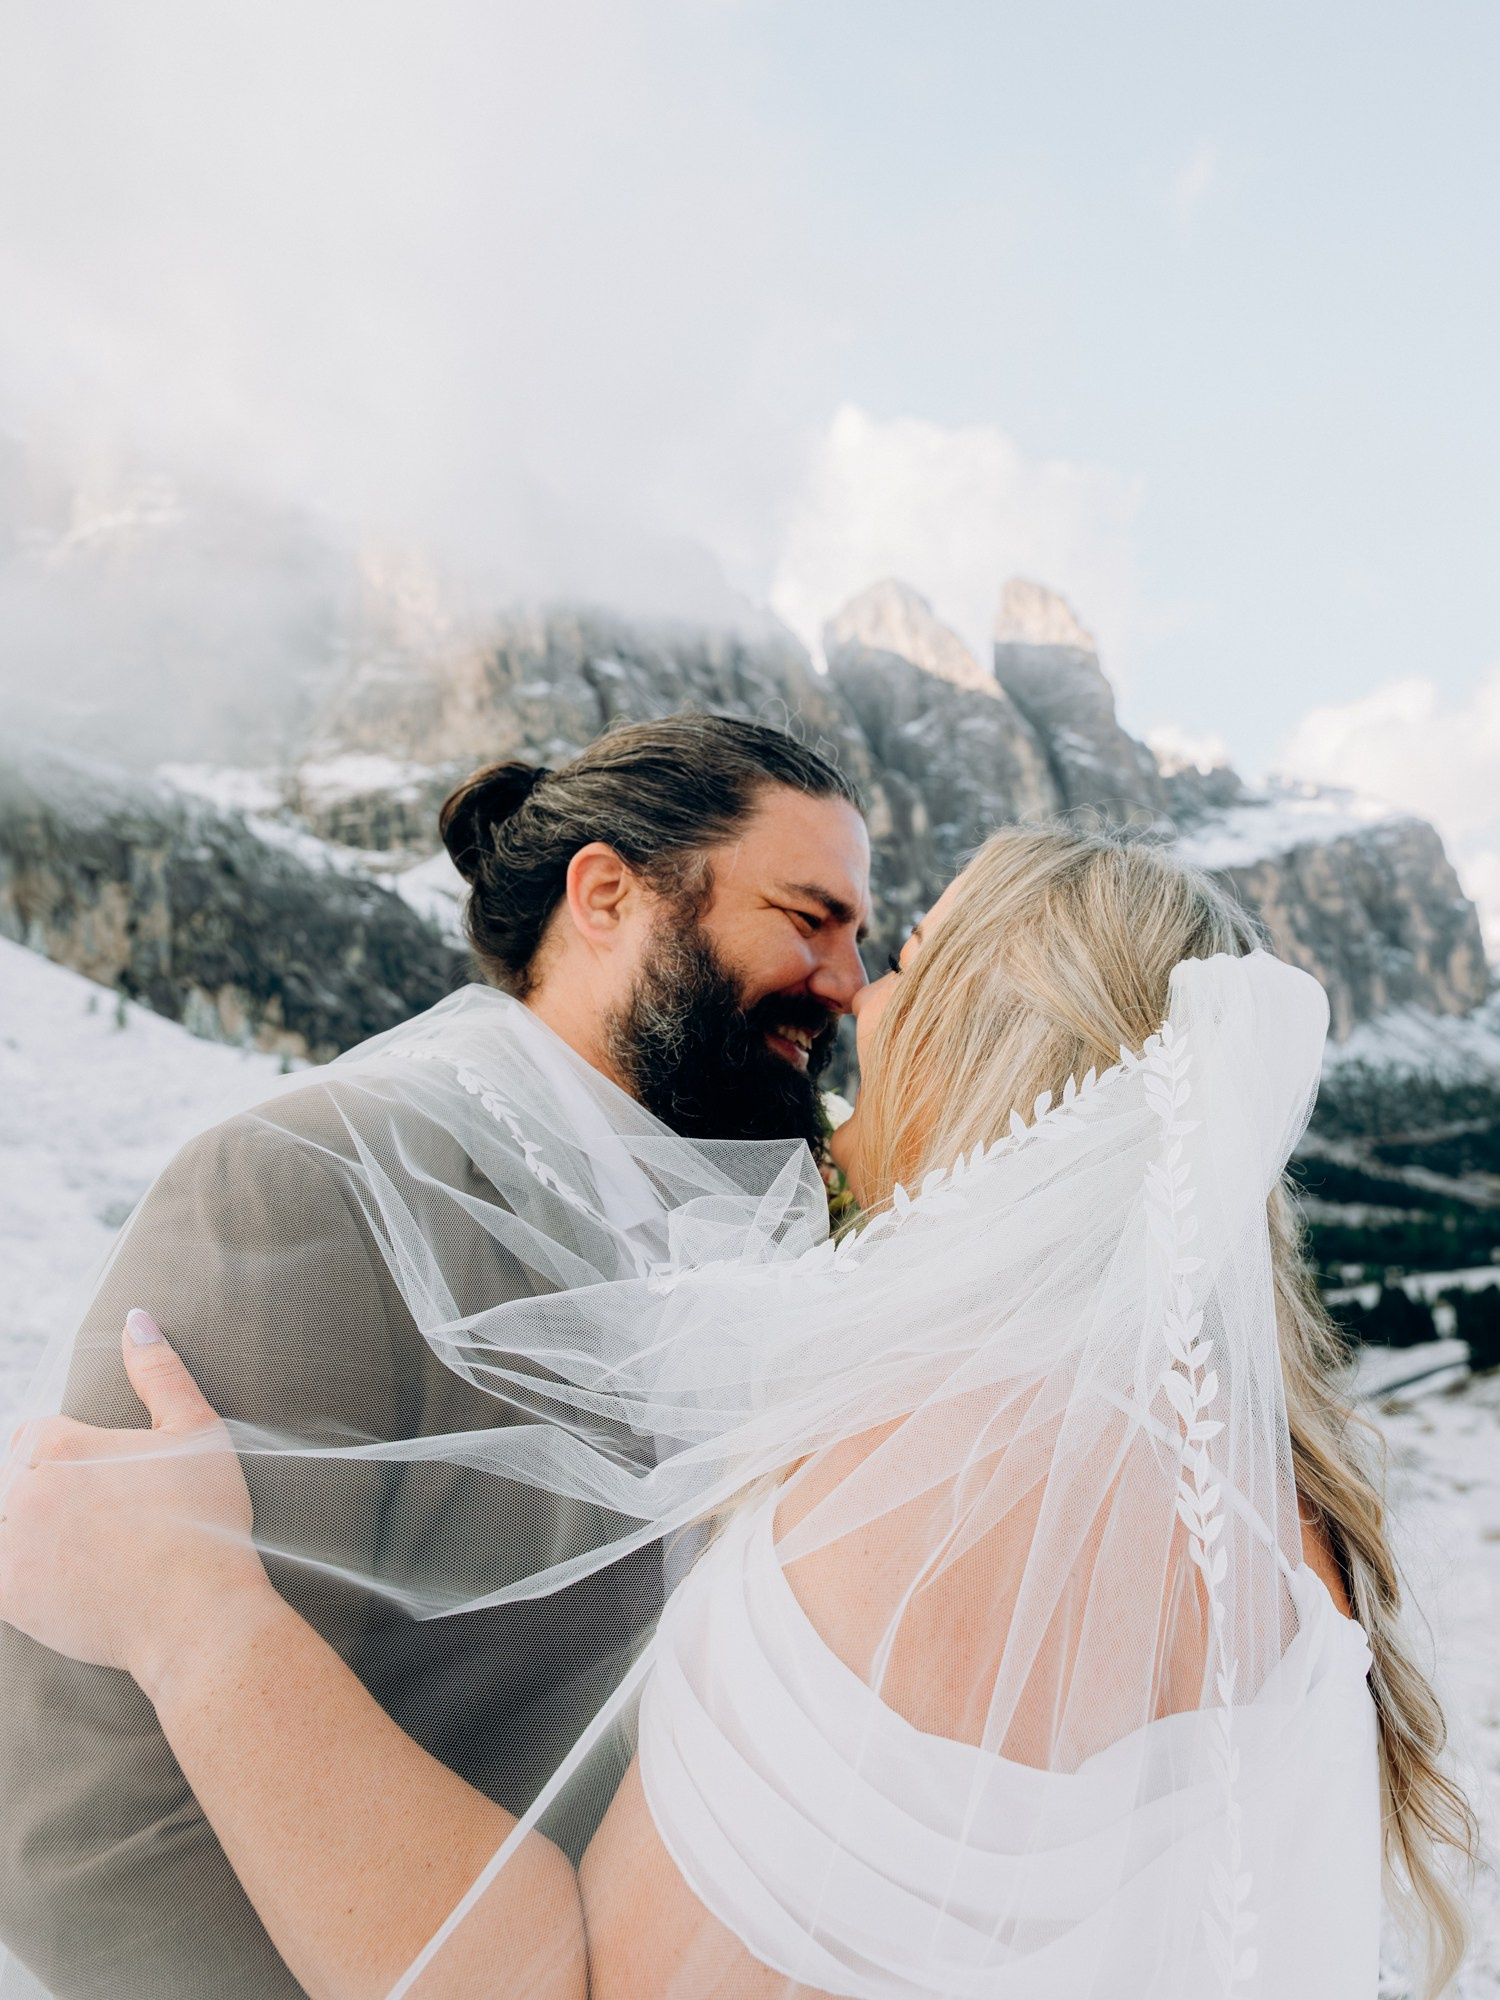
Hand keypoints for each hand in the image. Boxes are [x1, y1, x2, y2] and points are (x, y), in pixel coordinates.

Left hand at [0, 1311, 273, 1697]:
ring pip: (4, 1524)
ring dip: (28, 1533)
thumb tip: (135, 1318)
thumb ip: (159, 1372)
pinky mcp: (7, 1597)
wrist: (198, 1612)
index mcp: (60, 1442)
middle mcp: (24, 1490)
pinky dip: (19, 1577)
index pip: (33, 1434)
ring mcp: (10, 1546)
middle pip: (14, 1479)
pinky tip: (61, 1581)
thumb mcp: (195, 1431)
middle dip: (47, 1493)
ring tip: (81, 1552)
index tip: (103, 1481)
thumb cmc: (205, 1520)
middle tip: (99, 1521)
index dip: (69, 1454)